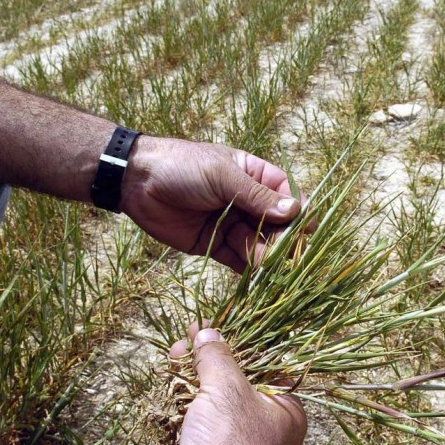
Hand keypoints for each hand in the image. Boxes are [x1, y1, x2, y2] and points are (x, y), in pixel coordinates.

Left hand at [120, 136, 302, 271]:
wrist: (137, 181)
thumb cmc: (183, 167)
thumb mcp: (222, 176)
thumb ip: (256, 196)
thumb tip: (293, 211)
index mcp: (253, 176)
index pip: (286, 194)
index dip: (298, 211)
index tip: (307, 228)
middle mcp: (246, 202)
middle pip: (275, 224)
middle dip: (282, 239)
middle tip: (286, 253)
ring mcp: (231, 224)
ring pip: (258, 244)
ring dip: (265, 255)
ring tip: (266, 262)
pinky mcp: (214, 245)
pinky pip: (237, 260)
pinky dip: (248, 270)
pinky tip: (257, 276)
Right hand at [170, 324, 306, 444]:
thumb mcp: (227, 394)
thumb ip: (218, 359)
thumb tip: (209, 333)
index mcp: (284, 407)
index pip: (262, 360)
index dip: (236, 337)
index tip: (210, 323)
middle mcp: (266, 422)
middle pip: (236, 376)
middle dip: (208, 355)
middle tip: (185, 340)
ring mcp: (239, 439)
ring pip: (216, 397)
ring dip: (193, 374)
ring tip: (174, 358)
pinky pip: (202, 418)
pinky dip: (187, 400)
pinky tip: (173, 386)